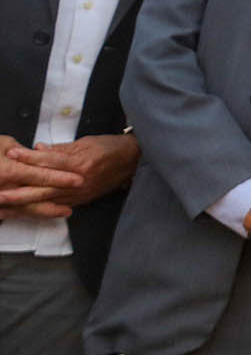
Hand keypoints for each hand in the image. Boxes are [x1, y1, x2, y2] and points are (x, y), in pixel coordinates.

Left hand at [2, 134, 138, 211]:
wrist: (132, 161)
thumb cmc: (110, 148)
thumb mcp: (86, 142)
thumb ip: (61, 149)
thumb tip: (38, 150)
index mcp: (80, 162)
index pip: (49, 160)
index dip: (29, 158)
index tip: (11, 154)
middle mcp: (79, 181)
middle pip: (44, 187)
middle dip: (19, 191)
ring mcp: (79, 194)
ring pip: (46, 200)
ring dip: (24, 204)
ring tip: (5, 206)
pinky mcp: (80, 201)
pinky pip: (55, 206)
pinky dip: (38, 209)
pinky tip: (23, 212)